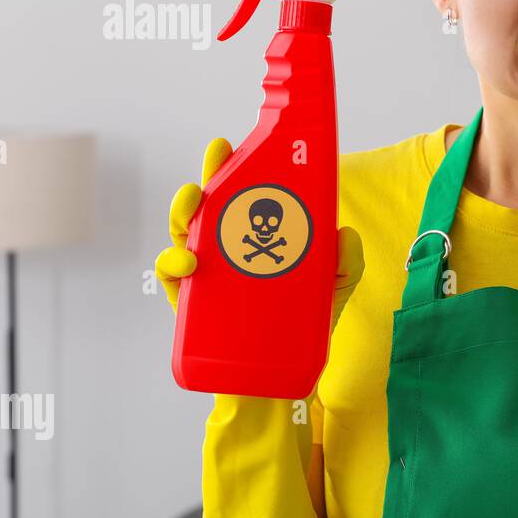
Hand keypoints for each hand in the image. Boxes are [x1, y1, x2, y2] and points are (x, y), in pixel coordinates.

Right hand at [153, 137, 364, 327]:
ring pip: (183, 231)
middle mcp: (227, 247)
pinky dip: (172, 263)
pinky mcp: (188, 300)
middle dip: (210, 174)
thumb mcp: (335, 286)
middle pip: (211, 203)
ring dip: (183, 211)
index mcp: (258, 236)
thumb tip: (344, 233)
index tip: (234, 144)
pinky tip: (188, 262)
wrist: (280, 373)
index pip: (245, 194)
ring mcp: (206, 271)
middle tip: (218, 154)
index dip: (237, 167)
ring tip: (195, 205)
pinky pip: (171, 274)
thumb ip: (346, 261)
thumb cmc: (304, 321)